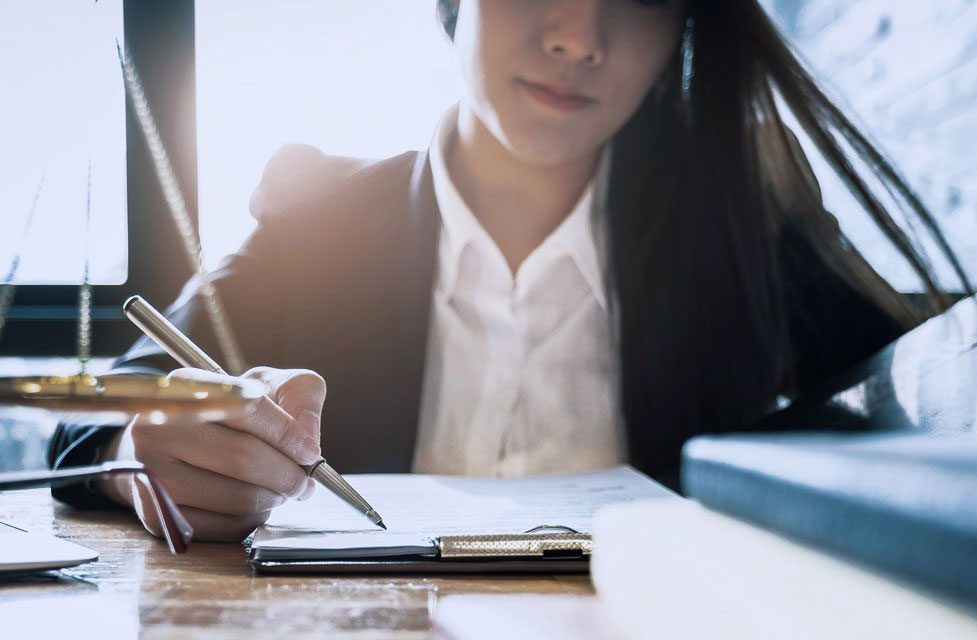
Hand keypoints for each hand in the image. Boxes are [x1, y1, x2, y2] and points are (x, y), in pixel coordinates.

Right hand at [100, 366, 325, 541]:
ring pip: (237, 498)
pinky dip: (252, 519)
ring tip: (280, 489)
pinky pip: (225, 527)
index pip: (246, 409)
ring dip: (273, 498)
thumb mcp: (269, 386)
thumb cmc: (231, 414)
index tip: (310, 451)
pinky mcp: (157, 516)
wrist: (176, 442)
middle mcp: (157, 428)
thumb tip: (308, 437)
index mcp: (188, 386)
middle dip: (287, 474)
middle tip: (304, 480)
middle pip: (242, 458)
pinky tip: (254, 503)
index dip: (287, 434)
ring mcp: (152, 474)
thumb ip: (300, 395)